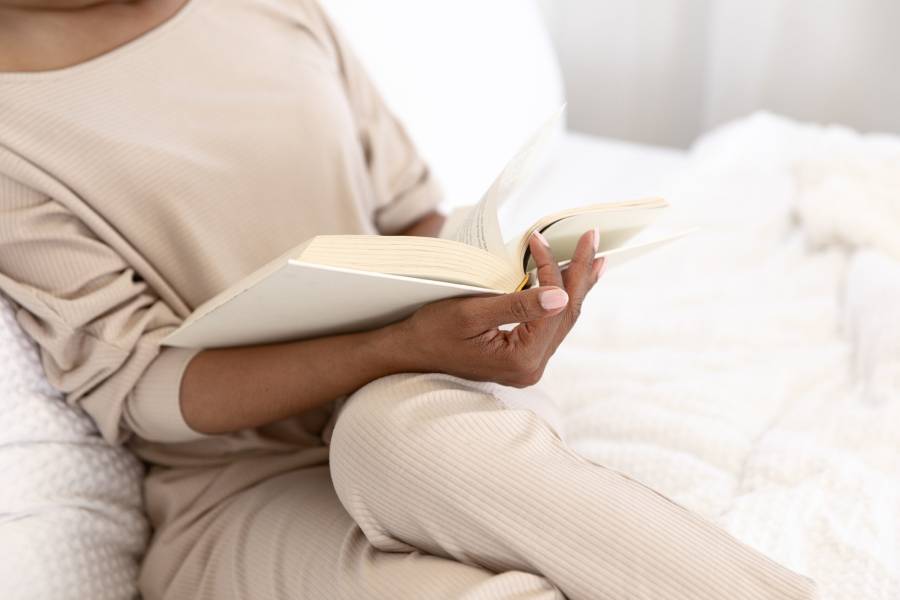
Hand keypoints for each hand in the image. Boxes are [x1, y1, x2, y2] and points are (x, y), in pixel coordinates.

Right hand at [392, 229, 605, 386]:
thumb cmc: (431, 331)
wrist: (407, 353)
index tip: (540, 238)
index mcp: (521, 360)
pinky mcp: (522, 358)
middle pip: (566, 315)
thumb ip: (518, 305)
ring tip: (594, 258)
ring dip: (577, 286)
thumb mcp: (471, 312)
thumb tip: (561, 296)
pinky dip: (562, 299)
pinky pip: (550, 325)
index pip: (552, 307)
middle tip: (592, 238)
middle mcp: (531, 369)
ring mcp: (528, 366)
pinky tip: (571, 283)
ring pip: (562, 320)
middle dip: (580, 274)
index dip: (552, 269)